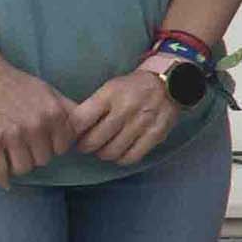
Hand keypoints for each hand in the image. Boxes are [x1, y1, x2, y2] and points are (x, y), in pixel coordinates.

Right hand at [0, 62, 78, 188]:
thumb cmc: (19, 85)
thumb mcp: (51, 92)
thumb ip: (69, 111)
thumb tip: (87, 128)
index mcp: (53, 114)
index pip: (63, 148)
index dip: (54, 147)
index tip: (45, 143)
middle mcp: (36, 126)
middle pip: (44, 160)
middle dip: (37, 155)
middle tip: (27, 146)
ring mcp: (12, 136)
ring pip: (24, 168)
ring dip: (20, 165)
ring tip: (14, 155)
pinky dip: (1, 179)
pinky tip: (4, 180)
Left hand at [68, 63, 182, 168]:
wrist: (169, 82)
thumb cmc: (132, 87)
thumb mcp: (110, 88)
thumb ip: (93, 107)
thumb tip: (74, 131)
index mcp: (110, 95)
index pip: (80, 120)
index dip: (72, 132)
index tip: (73, 134)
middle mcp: (126, 109)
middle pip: (93, 141)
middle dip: (85, 147)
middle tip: (87, 145)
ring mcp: (142, 123)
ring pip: (111, 152)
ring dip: (103, 154)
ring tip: (104, 148)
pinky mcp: (155, 134)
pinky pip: (131, 157)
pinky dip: (122, 159)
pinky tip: (121, 152)